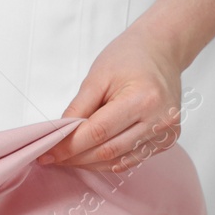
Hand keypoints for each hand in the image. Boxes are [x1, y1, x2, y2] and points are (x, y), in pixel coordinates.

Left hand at [37, 25, 185, 171]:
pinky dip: (107, 162)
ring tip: (68, 158)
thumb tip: (60, 136)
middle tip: (53, 157)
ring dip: (89, 163)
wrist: (161, 51)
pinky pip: (131, 160)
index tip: (48, 153)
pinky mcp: (166, 141)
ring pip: (118, 162)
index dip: (69, 146)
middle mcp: (159, 120)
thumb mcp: (97, 77)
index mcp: (143, 99)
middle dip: (75, 157)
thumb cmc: (129, 58)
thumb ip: (78, 108)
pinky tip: (90, 156)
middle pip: (108, 151)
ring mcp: (166, 133)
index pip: (98, 132)